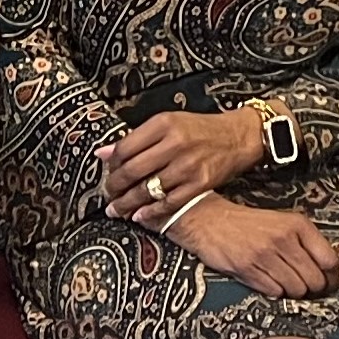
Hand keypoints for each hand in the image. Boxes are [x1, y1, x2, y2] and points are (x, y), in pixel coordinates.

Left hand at [100, 109, 265, 220]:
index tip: (106, 173)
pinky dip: (150, 211)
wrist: (236, 137)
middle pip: (132, 171)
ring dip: (127, 203)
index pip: (125, 148)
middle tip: (107, 195)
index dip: (111, 165)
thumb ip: (136, 138)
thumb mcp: (167, 123)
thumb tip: (102, 153)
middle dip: (114, 187)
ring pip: (147, 189)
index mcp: (163, 124)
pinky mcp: (199, 184)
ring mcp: (187, 165)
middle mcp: (175, 144)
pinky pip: (167, 202)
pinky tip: (139, 215)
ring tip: (116, 210)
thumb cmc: (199, 129)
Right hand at [161, 197, 338, 297]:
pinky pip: (274, 292)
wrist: (211, 220)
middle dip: (313, 289)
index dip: (332, 277)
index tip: (329, 282)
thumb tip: (328, 271)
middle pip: (315, 280)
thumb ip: (305, 242)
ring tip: (284, 282)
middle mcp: (284, 238)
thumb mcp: (283, 222)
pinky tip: (268, 281)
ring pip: (296, 290)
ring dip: (293, 292)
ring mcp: (265, 254)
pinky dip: (274, 292)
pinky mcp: (247, 268)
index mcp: (298, 225)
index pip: (330, 260)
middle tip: (305, 287)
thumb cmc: (251, 224)